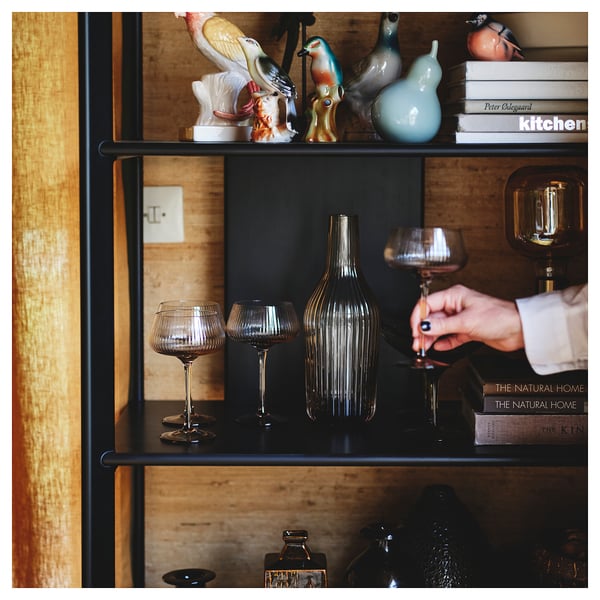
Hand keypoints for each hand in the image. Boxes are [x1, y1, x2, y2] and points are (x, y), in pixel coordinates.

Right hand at [410, 284, 524, 353]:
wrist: (519, 329)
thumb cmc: (500, 316)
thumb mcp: (466, 321)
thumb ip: (443, 326)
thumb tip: (424, 326)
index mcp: (454, 296)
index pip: (428, 304)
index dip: (418, 317)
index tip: (415, 329)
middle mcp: (456, 306)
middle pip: (432, 317)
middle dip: (423, 330)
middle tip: (417, 342)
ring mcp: (461, 318)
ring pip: (439, 328)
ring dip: (430, 338)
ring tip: (423, 347)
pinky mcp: (467, 330)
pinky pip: (450, 336)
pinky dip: (443, 342)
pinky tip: (438, 347)